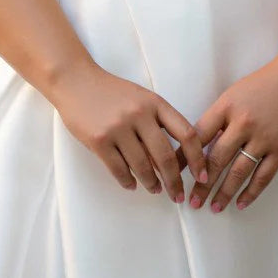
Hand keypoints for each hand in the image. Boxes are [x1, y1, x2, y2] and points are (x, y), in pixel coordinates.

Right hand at [52, 59, 208, 203]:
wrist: (77, 81)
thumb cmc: (112, 92)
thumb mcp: (141, 99)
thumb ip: (157, 122)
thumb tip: (173, 160)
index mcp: (155, 103)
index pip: (186, 133)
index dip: (197, 158)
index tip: (201, 176)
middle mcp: (139, 115)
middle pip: (166, 156)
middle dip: (175, 182)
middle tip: (178, 196)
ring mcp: (118, 128)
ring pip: (142, 167)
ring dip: (152, 183)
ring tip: (156, 189)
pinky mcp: (99, 141)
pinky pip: (119, 170)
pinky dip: (128, 181)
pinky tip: (133, 185)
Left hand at [178, 55, 277, 212]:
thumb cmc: (264, 83)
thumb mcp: (234, 93)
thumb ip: (220, 117)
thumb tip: (203, 145)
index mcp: (227, 106)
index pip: (199, 135)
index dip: (185, 156)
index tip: (174, 173)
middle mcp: (243, 123)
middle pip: (217, 158)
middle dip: (202, 183)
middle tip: (193, 200)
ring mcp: (263, 137)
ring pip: (238, 172)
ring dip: (224, 193)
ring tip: (214, 207)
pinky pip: (263, 176)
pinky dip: (251, 192)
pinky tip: (241, 203)